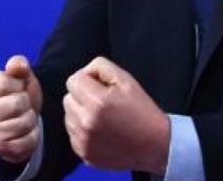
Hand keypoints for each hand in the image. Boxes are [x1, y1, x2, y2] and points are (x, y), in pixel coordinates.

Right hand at [0, 55, 43, 163]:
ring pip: (25, 121)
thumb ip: (18, 65)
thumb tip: (18, 65)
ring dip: (30, 119)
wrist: (19, 125)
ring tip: (22, 118)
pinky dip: (32, 135)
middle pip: (17, 102)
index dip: (19, 84)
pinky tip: (23, 133)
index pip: (5, 81)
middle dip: (27, 103)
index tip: (15, 90)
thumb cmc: (18, 96)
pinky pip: (27, 139)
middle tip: (20, 106)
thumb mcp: (20, 77)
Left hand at [63, 56, 169, 173]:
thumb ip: (101, 67)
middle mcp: (85, 123)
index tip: (101, 85)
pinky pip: (73, 134)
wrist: (154, 145)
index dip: (87, 79)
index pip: (73, 81)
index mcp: (97, 102)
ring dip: (80, 113)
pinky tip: (101, 131)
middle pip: (67, 98)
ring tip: (101, 117)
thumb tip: (85, 72)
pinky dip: (82, 130)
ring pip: (68, 117)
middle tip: (102, 101)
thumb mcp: (127, 79)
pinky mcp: (83, 154)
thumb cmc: (142, 109)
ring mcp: (82, 141)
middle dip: (82, 95)